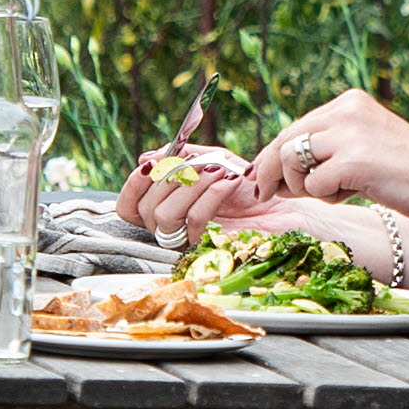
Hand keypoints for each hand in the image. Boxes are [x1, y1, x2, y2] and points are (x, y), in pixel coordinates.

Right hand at [117, 143, 264, 240]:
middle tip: (198, 162)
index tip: (150, 165)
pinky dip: (210, 194)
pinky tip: (229, 183)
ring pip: (164, 216)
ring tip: (216, 171)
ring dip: (190, 185)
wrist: (280, 203)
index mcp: (165, 208)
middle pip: (146, 209)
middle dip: (170, 177)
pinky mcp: (208, 251)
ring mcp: (189, 243)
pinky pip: (194, 220)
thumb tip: (144, 158)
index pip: (128, 207)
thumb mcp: (211, 159)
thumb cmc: (246, 184)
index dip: (133, 185)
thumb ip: (180, 157)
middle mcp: (172, 230)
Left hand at [239, 89, 408, 233]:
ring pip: (290, 161)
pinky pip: (313, 185)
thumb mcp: (366, 148)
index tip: (260, 180)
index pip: (294, 127)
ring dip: (303, 186)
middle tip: (266, 196)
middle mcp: (346, 109)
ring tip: (335, 192)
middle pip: (283, 141)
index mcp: (350, 102)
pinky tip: (354, 194)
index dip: (270, 156)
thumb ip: (328, 150)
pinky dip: (327, 197)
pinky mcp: (353, 160)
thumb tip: (275, 172)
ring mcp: (349, 133)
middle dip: (269, 173)